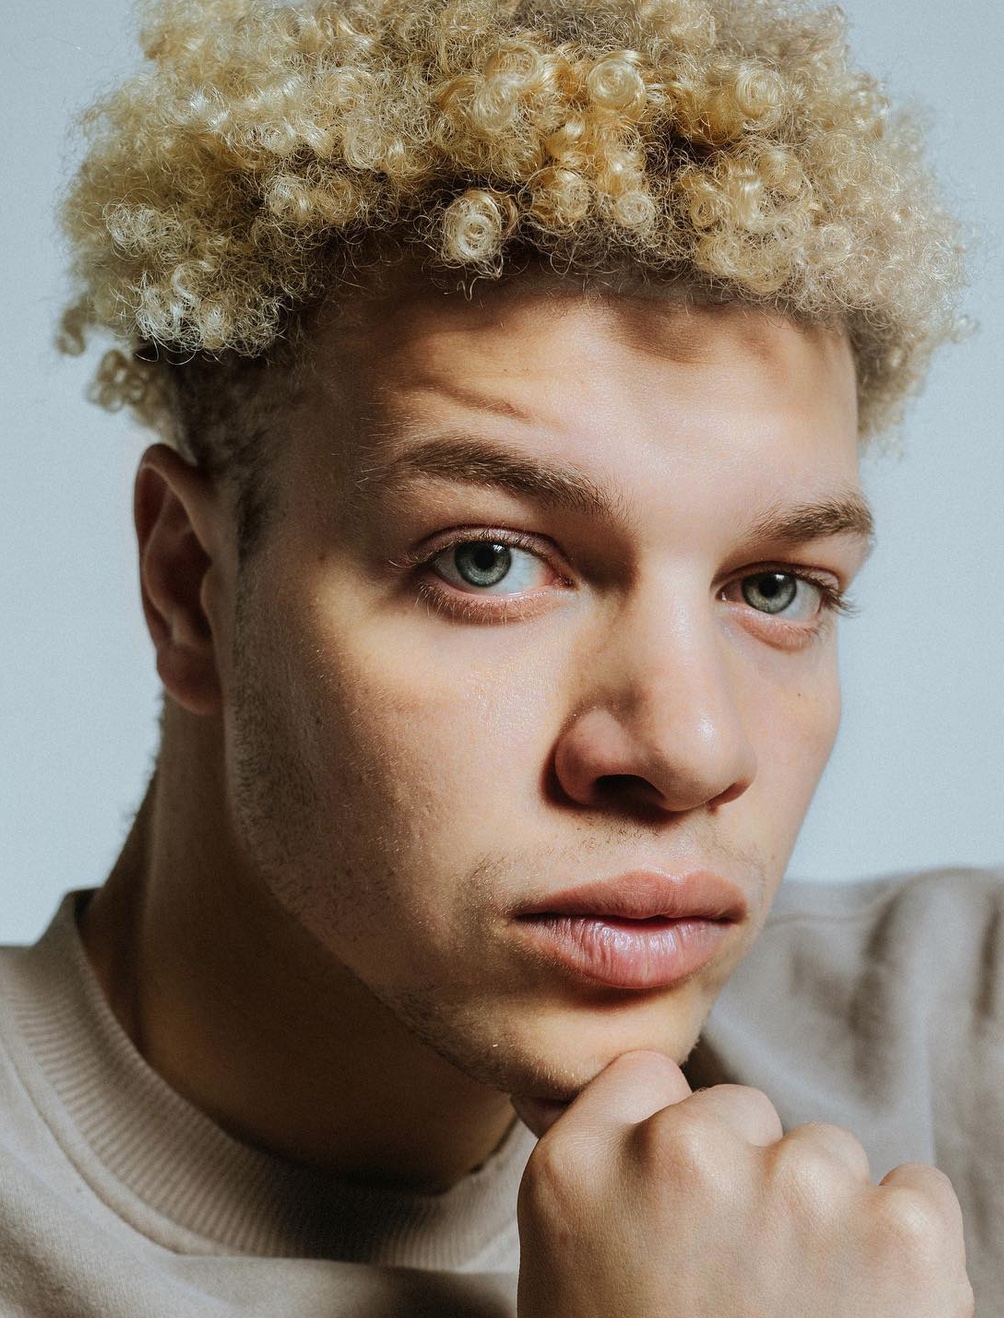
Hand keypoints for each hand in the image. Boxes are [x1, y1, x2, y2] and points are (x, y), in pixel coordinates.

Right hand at [514, 1051, 972, 1316]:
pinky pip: (918, 1190)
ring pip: (829, 1154)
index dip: (672, 1138)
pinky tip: (868, 1317)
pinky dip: (909, 1250)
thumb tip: (657, 1108)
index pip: (648, 1078)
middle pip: (743, 1114)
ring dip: (828, 1221)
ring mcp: (795, 1186)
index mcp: (581, 1169)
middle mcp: (682, 1156)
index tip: (685, 1204)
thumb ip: (606, 1175)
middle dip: (753, 1183)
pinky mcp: (902, 1232)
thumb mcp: (571, 1280)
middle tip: (746, 1292)